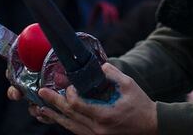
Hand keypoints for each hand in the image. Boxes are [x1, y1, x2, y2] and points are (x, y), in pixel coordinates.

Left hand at [11, 63, 156, 134]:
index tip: (68, 86)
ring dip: (55, 117)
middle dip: (53, 104)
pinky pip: (76, 131)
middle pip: (69, 116)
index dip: (69, 94)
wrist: (152, 127)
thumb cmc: (141, 106)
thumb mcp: (129, 85)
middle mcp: (97, 129)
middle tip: (41, 94)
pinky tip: (58, 118)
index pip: (77, 105)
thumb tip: (99, 64)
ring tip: (41, 109)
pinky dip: (66, 124)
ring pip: (70, 127)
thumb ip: (112, 73)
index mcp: (105, 115)